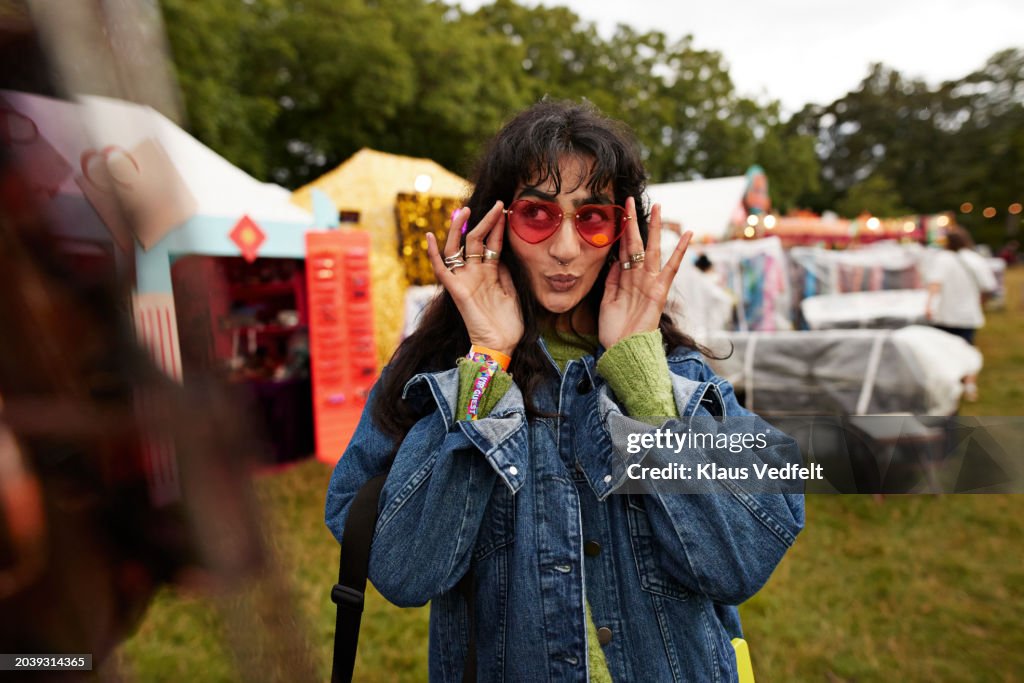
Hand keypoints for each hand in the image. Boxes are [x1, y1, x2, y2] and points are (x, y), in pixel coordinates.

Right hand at [426, 201, 523, 355]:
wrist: (502, 345)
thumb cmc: (508, 323)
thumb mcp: (512, 293)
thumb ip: (505, 273)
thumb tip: (500, 254)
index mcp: (489, 273)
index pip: (491, 244)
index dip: (497, 228)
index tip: (505, 211)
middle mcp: (475, 273)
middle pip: (475, 241)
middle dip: (485, 221)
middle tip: (496, 204)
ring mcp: (465, 280)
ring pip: (457, 249)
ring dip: (459, 229)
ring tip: (466, 211)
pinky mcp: (457, 290)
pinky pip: (441, 270)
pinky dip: (433, 254)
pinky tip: (429, 237)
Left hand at [598, 198, 691, 349]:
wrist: (622, 350)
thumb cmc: (614, 330)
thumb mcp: (607, 300)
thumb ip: (612, 279)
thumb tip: (614, 259)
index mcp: (626, 279)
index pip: (623, 250)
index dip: (620, 231)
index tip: (617, 212)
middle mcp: (639, 277)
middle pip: (637, 244)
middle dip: (634, 221)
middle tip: (630, 199)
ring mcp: (650, 283)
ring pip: (652, 249)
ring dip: (655, 228)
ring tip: (659, 207)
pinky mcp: (659, 291)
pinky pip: (671, 268)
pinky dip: (680, 252)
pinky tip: (688, 235)